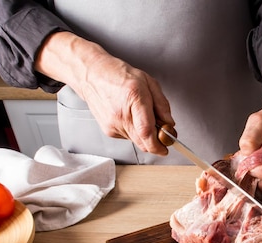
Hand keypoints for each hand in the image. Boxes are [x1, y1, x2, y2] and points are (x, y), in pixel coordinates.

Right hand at [35, 32, 173, 155]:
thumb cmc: (119, 75)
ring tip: (140, 116)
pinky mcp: (108, 130)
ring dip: (144, 135)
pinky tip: (129, 117)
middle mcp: (121, 114)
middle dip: (156, 142)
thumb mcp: (149, 82)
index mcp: (134, 98)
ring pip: (137, 141)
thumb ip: (162, 104)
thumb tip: (169, 123)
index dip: (158, 145)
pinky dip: (134, 131)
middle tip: (161, 133)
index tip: (166, 148)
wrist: (92, 75)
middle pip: (143, 142)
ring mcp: (112, 124)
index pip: (147, 132)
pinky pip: (128, 137)